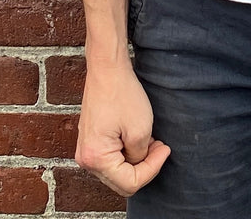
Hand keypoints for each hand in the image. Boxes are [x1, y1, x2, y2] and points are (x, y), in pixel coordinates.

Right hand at [75, 57, 170, 195]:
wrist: (107, 68)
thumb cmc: (122, 94)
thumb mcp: (140, 129)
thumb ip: (140, 157)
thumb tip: (138, 163)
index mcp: (95, 158)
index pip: (130, 183)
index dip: (152, 169)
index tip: (164, 149)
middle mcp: (85, 158)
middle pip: (121, 181)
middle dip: (144, 167)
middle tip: (159, 146)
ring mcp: (86, 149)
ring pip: (117, 170)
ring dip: (136, 159)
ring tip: (149, 139)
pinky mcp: (90, 140)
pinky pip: (111, 157)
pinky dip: (126, 151)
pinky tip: (136, 135)